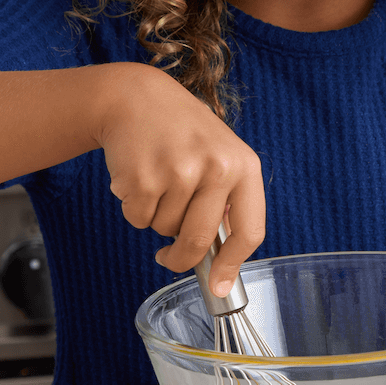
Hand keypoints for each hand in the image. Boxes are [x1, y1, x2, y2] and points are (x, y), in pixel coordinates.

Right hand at [96, 64, 264, 292]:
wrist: (135, 98)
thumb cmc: (181, 132)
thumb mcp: (219, 155)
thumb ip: (226, 201)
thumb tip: (222, 259)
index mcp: (243, 166)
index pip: (250, 231)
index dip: (232, 264)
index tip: (219, 286)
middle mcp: (216, 167)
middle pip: (200, 240)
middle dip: (182, 258)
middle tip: (170, 258)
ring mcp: (179, 171)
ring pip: (166, 230)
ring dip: (156, 218)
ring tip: (157, 181)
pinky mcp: (143, 177)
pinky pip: (138, 219)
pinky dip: (135, 208)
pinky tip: (139, 176)